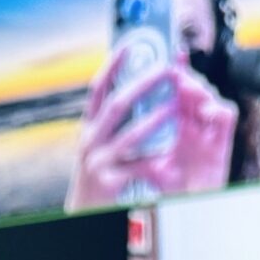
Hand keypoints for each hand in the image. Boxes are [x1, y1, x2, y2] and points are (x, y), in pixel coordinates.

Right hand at [65, 55, 237, 211]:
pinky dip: (157, 162)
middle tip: (168, 71)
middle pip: (118, 104)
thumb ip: (111, 124)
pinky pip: (139, 167)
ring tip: (174, 107)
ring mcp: (99, 162)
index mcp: (89, 128)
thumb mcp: (97, 147)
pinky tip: (173, 158)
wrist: (84, 215)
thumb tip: (135, 93)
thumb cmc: (98, 178)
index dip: (112, 65)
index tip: (131, 45)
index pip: (98, 89)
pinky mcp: (110, 182)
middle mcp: (90, 141)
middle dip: (143, 84)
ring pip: (130, 134)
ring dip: (155, 119)